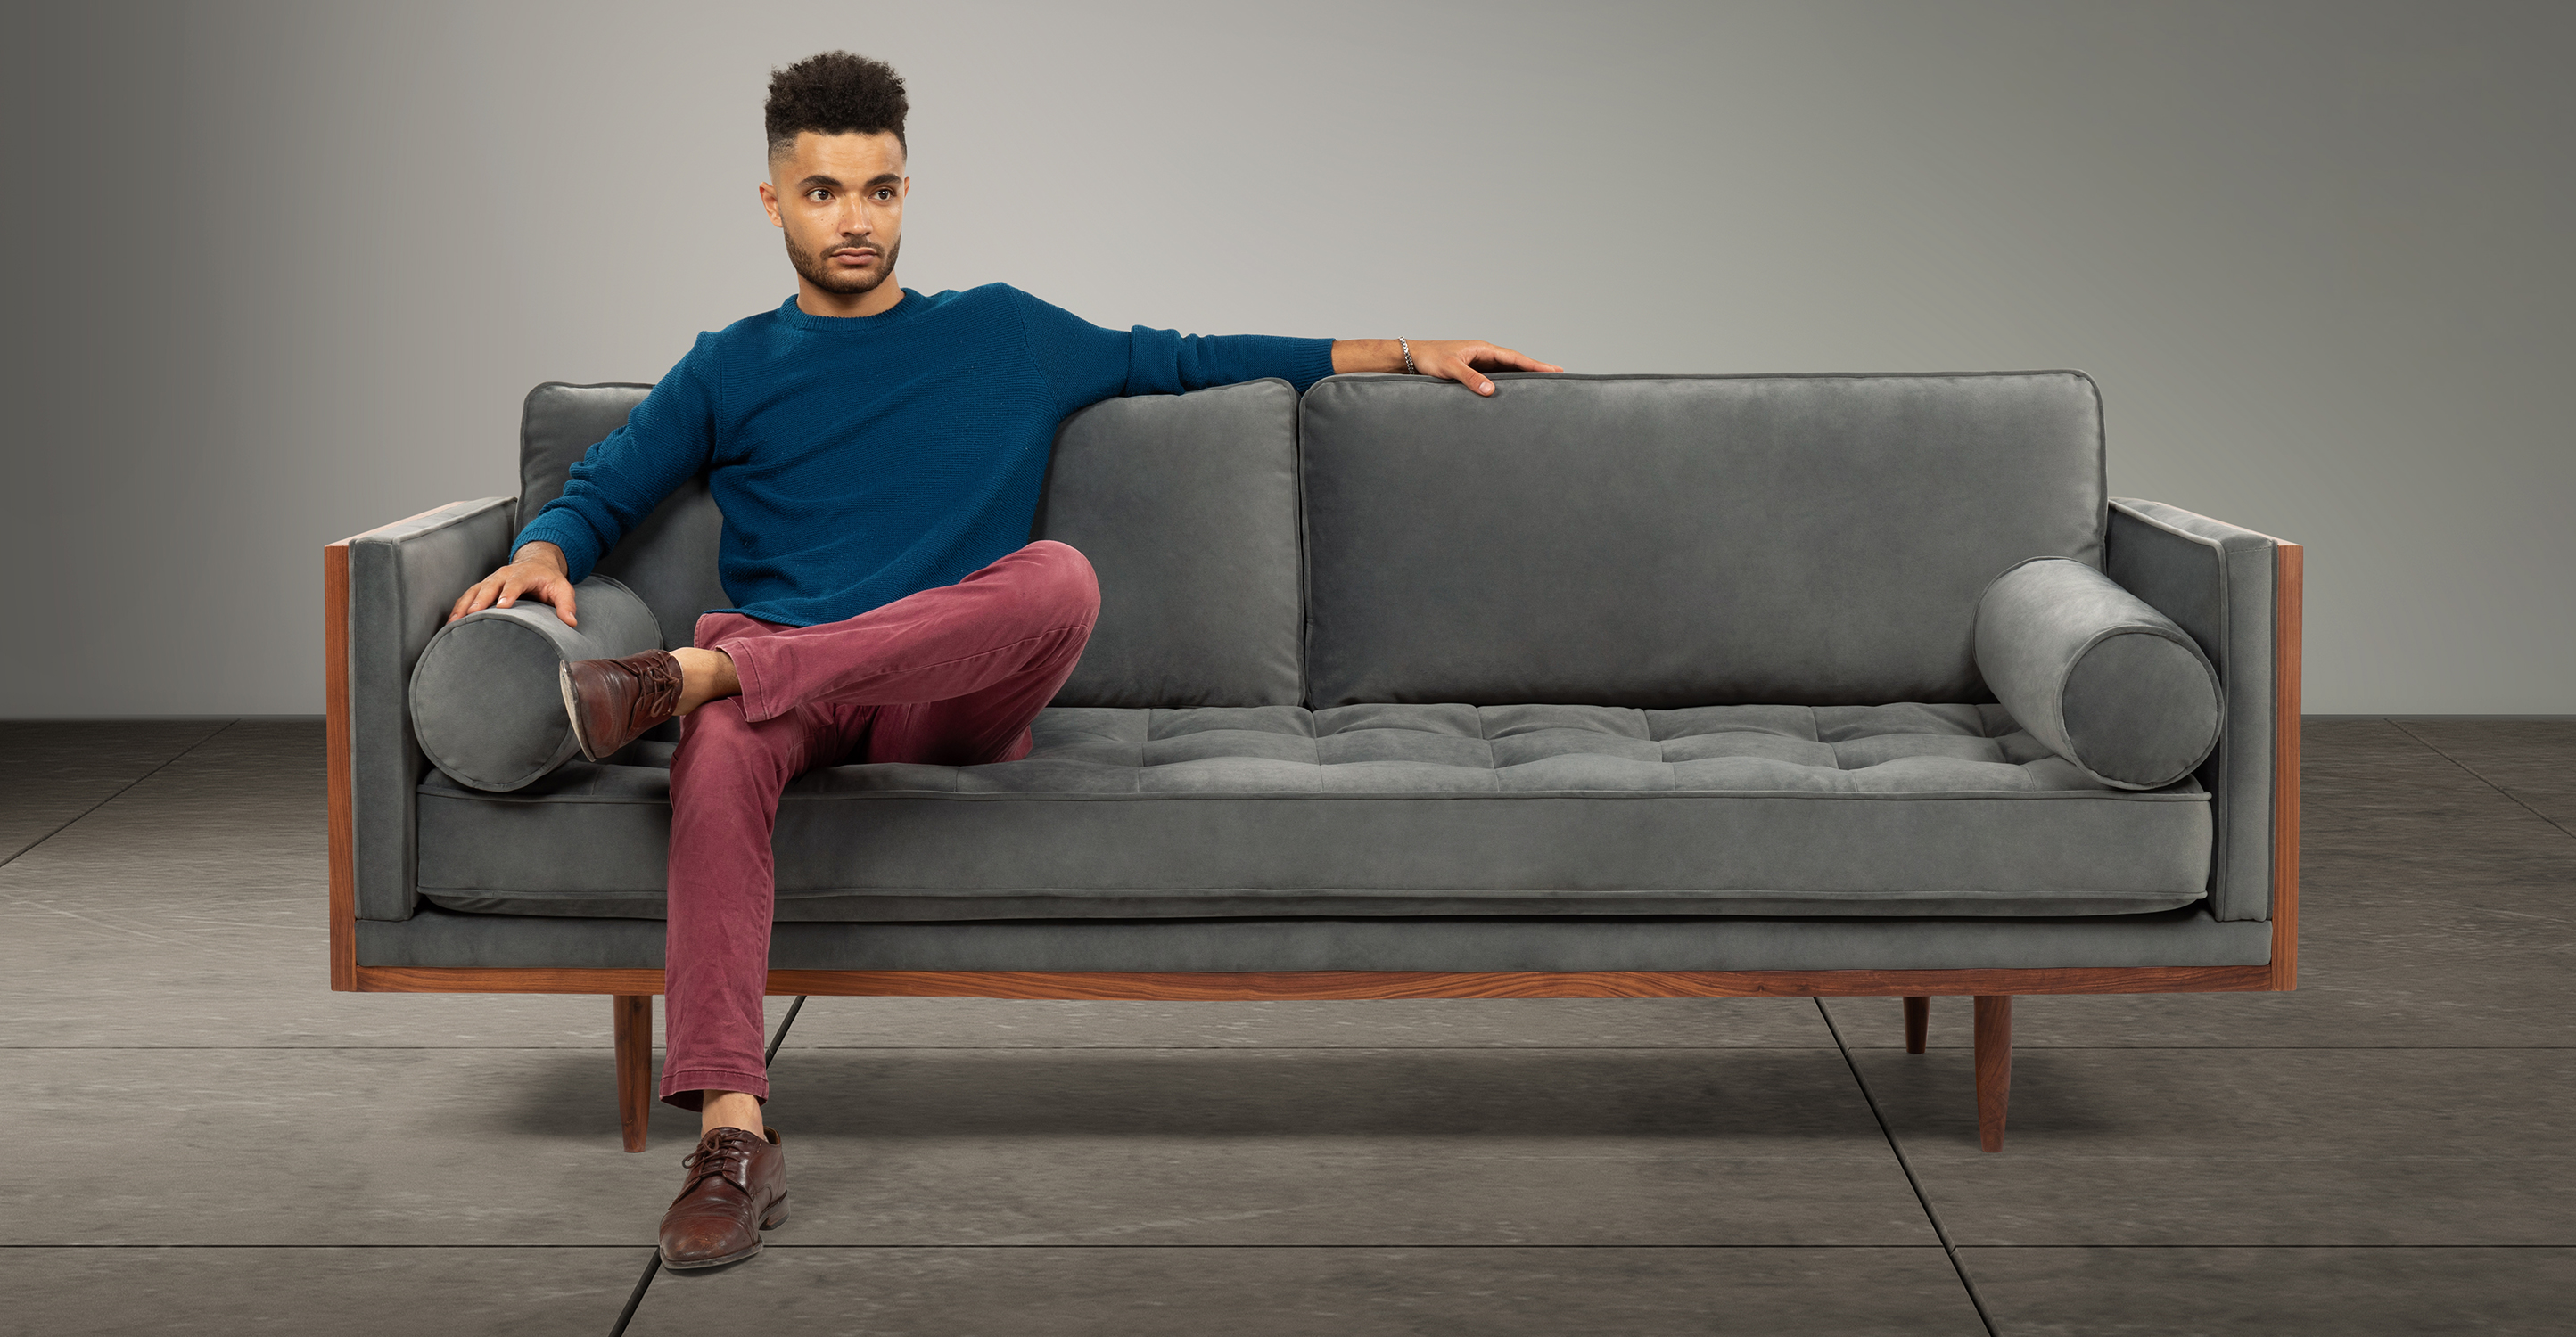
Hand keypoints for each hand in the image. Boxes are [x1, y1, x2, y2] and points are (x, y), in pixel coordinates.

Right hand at [448, 542, 578, 625]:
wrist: (536, 563)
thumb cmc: (548, 579)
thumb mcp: (562, 588)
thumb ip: (566, 604)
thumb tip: (571, 622)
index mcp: (523, 574)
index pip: (515, 583)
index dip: (508, 594)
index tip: (502, 607)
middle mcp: (504, 575)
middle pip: (489, 586)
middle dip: (480, 600)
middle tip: (472, 614)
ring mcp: (491, 580)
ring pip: (474, 591)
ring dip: (463, 605)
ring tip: (454, 622)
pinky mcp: (483, 587)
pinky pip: (468, 596)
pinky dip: (459, 607)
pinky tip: (452, 622)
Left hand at [1331, 339, 1563, 394]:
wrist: (1410, 359)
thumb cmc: (1428, 359)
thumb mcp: (1450, 368)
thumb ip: (1470, 379)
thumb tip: (1490, 391)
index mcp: (1483, 348)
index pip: (1515, 357)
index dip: (1535, 365)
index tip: (1554, 369)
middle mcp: (1483, 355)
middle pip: (1515, 363)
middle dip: (1535, 370)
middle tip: (1557, 377)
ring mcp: (1478, 363)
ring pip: (1506, 371)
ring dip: (1522, 378)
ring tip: (1540, 387)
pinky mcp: (1471, 372)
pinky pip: (1494, 378)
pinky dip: (1506, 384)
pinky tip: (1512, 394)